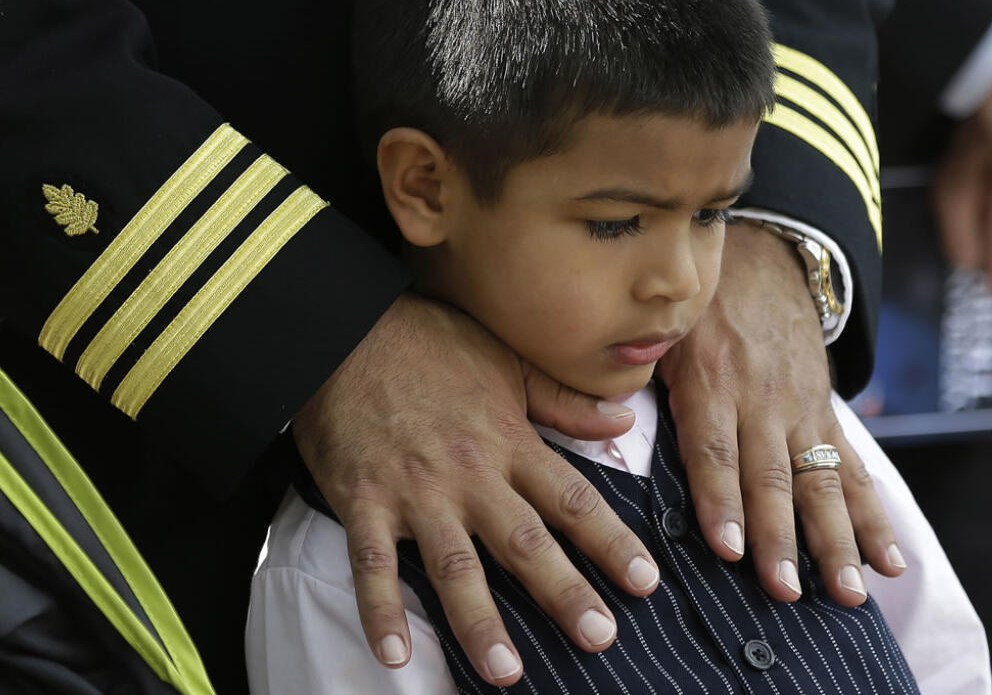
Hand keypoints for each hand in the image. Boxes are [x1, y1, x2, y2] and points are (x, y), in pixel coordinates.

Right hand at [292, 294, 658, 685]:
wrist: (347, 331)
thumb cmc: (432, 344)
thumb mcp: (508, 361)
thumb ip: (565, 400)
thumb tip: (624, 421)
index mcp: (508, 441)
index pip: (571, 499)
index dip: (611, 541)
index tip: (644, 582)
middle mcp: (469, 474)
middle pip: (525, 542)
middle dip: (564, 593)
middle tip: (600, 638)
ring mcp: (415, 491)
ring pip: (454, 566)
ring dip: (479, 621)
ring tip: (507, 671)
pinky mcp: (364, 501)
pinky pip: (371, 564)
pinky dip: (379, 610)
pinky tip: (394, 656)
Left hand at [657, 221, 903, 606]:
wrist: (764, 259)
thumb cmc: (696, 308)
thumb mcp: (659, 332)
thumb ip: (632, 377)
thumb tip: (599, 420)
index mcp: (711, 381)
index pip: (715, 449)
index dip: (721, 500)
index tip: (727, 549)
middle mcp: (761, 398)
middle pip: (772, 476)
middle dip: (780, 538)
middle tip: (784, 592)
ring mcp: (800, 409)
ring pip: (821, 480)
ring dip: (836, 540)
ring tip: (849, 593)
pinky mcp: (825, 413)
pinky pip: (854, 468)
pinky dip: (874, 516)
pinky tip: (888, 561)